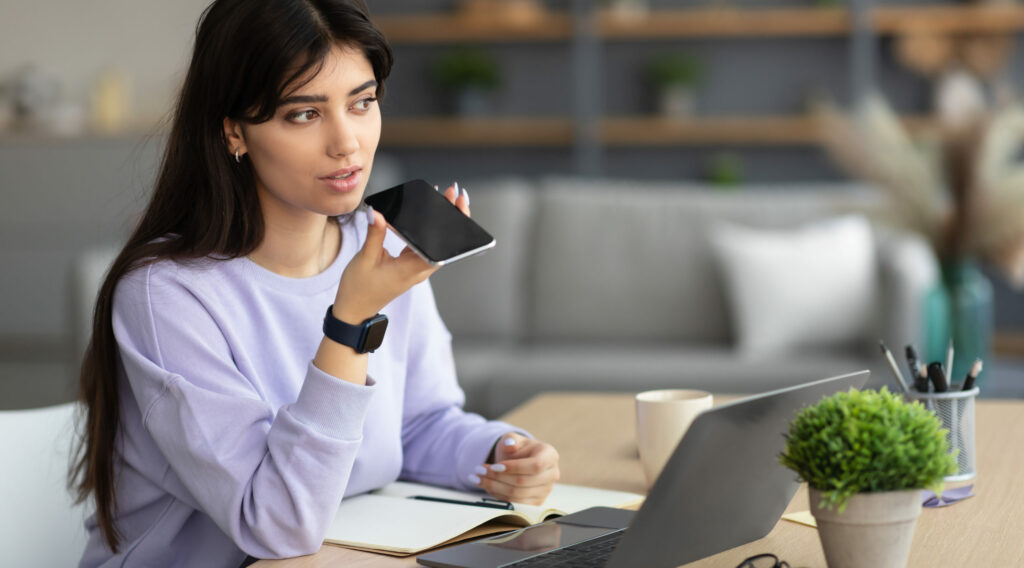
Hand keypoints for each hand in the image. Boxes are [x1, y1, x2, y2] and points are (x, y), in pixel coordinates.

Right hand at [332, 182, 467, 322]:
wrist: (354, 311)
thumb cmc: (358, 290)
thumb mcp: (365, 259)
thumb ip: (374, 234)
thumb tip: (376, 212)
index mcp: (412, 270)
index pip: (441, 246)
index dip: (453, 224)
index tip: (456, 205)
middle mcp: (419, 270)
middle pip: (443, 242)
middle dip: (451, 217)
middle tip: (452, 192)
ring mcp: (415, 269)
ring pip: (435, 244)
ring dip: (440, 222)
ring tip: (443, 198)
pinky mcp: (409, 267)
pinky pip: (423, 246)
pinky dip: (426, 230)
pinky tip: (424, 215)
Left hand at [473, 433, 559, 505]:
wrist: (519, 461)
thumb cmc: (517, 449)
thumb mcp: (512, 439)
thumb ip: (510, 440)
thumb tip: (509, 444)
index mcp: (550, 456)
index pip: (535, 465)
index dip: (514, 467)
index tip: (495, 466)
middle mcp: (552, 474)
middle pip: (523, 482)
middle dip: (498, 477)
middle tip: (479, 470)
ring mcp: (545, 491)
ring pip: (517, 494)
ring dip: (494, 487)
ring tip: (477, 478)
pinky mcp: (536, 503)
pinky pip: (515, 503)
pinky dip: (498, 495)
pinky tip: (486, 486)